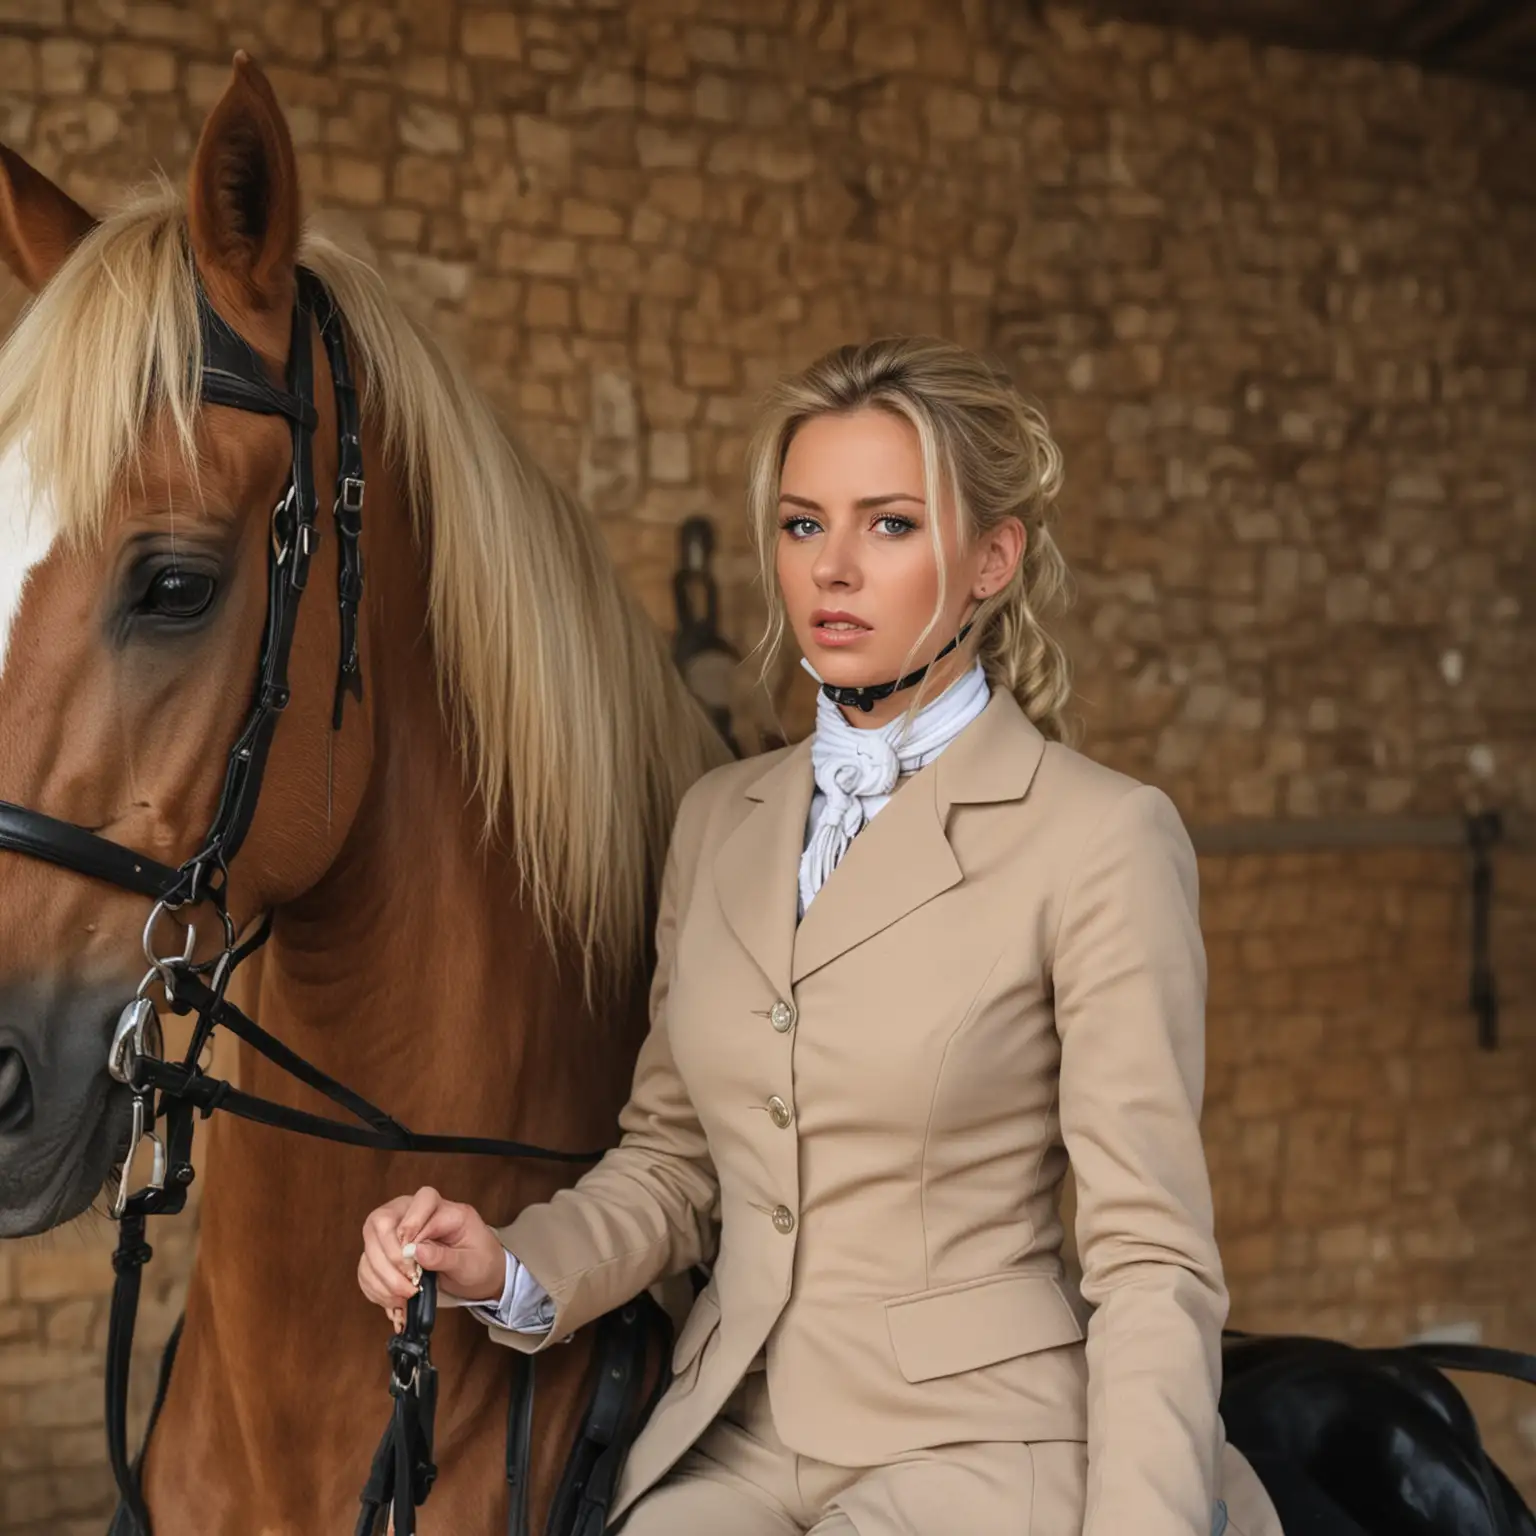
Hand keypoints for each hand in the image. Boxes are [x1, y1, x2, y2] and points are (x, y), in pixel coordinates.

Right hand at [358, 1186, 507, 1326]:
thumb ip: (444, 1256)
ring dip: (382, 1278)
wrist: (480, 1276)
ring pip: (370, 1246)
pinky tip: (393, 1301)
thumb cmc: (480, 1262)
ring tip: (404, 1298)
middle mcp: (415, 1214)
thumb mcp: (470, 1262)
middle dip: (389, 1257)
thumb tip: (415, 1251)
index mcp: (444, 1209)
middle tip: (408, 1283)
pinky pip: (367, 1266)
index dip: (410, 1229)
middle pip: (381, 1220)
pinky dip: (376, 1287)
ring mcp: (397, 1232)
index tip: (412, 1261)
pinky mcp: (386, 1252)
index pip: (419, 1202)